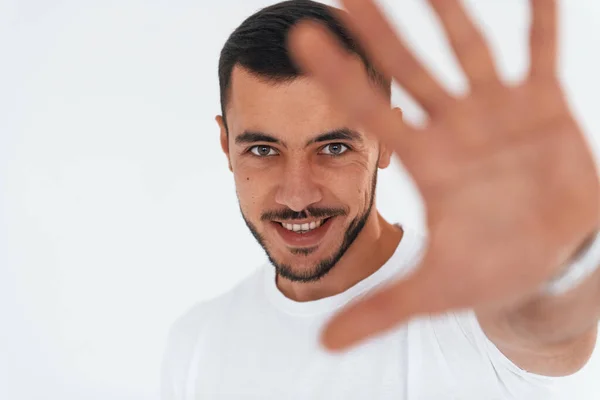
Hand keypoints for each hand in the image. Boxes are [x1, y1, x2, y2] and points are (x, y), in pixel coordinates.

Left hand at [288, 0, 599, 350]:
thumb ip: (378, 311)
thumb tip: (324, 348)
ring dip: (449, 14)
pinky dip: (542, 22)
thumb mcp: (431, 294)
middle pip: (410, 71)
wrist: (548, 259)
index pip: (372, 114)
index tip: (305, 41)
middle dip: (380, 35)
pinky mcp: (543, 108)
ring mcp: (497, 114)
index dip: (340, 80)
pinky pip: (540, 55)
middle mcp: (454, 129)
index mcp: (426, 163)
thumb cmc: (489, 270)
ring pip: (468, 52)